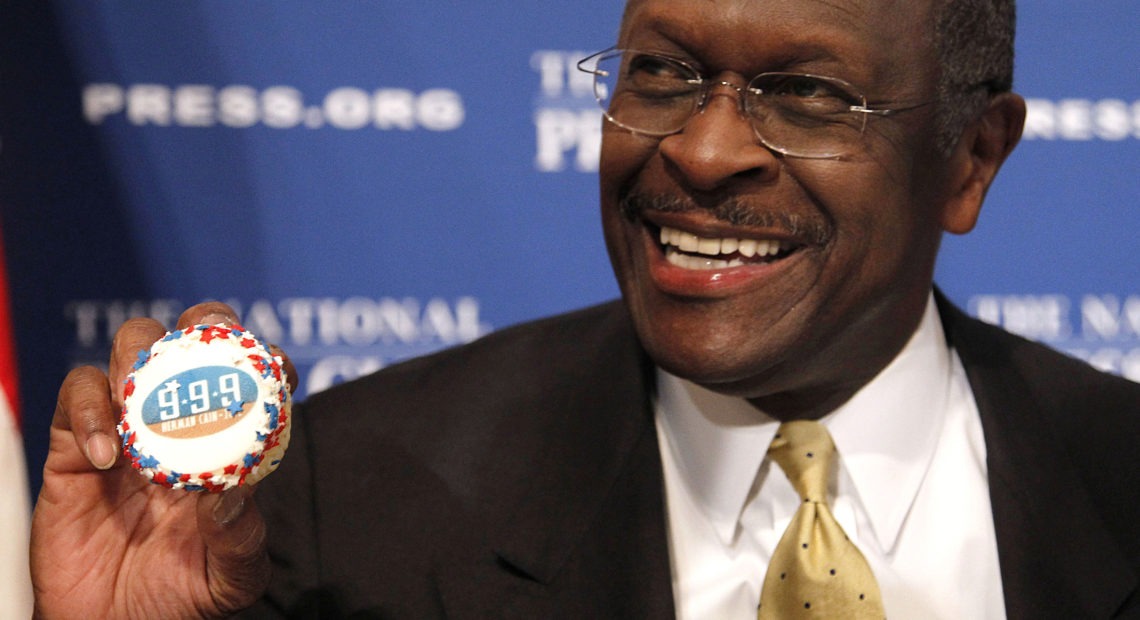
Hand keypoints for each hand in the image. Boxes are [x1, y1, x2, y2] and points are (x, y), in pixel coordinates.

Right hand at [31, 302, 294, 618]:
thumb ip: (240, 540)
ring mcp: (127, 428)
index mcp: (226, 443)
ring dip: (137, 355)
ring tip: (140, 396)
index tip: (275, 364)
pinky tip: (105, 455)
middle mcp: (179, 423)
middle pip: (191, 342)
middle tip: (205, 337)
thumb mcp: (229, 578)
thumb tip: (233, 492)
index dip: (265, 359)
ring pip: (129, 352)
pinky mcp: (74, 445)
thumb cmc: (178, 597)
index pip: (251, 379)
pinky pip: (76, 398)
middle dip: (204, 324)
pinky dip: (90, 412)